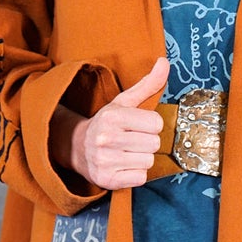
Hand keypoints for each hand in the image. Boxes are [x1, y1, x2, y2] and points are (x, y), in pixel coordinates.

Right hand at [66, 57, 169, 189]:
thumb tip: (165, 61)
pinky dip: (135, 174)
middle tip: (131, 140)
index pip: (156, 124)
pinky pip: (140, 178)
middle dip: (147, 142)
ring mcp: (105, 160)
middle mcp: (106, 138)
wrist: (77, 148)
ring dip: (142, 159)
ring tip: (127, 153)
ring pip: (148, 162)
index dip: (151, 125)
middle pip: (154, 144)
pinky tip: (123, 166)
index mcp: (113, 116)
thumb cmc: (107, 123)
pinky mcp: (107, 180)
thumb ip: (148, 84)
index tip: (137, 126)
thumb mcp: (124, 101)